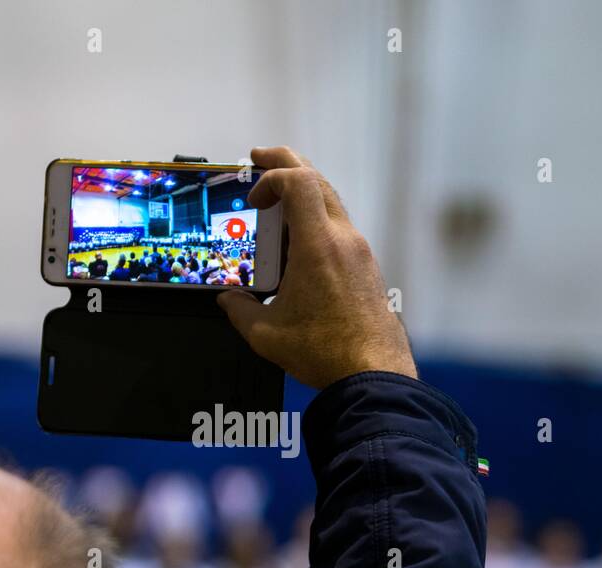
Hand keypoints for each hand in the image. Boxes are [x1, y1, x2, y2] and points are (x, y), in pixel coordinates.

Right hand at [217, 146, 416, 390]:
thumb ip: (240, 311)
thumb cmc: (326, 353)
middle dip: (285, 164)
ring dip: (301, 195)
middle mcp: (343, 240)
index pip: (298, 181)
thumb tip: (228, 300)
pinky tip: (298, 246)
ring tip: (276, 208)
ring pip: (330, 202)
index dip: (271, 176)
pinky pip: (339, 229)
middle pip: (317, 180)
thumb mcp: (267, 334)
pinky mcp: (366, 267)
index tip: (254, 199)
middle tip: (260, 159)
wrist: (373, 374)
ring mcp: (359, 252)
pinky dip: (315, 222)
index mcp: (318, 246)